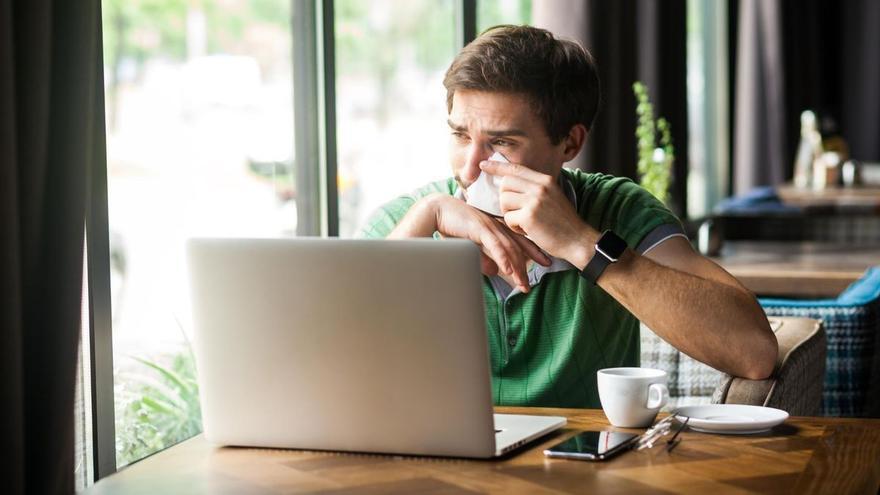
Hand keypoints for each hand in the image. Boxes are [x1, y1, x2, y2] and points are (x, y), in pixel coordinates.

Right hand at [429, 195, 550, 292]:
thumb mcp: (469, 246)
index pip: (519, 240)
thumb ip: (481, 257)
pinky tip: (508, 271)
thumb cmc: (450, 226)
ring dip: (517, 268)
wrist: (436, 210)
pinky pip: (495, 245)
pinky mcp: (479, 228)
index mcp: (496, 227)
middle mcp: (496, 226)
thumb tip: (492, 271)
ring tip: (523, 284)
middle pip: (517, 247)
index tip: (546, 262)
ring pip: (509, 249)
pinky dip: (503, 258)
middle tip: (532, 284)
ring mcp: (489, 226)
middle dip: (528, 267)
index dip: (534, 252)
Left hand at [480, 160, 597, 263]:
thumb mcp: (552, 197)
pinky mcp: (529, 216)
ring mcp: (534, 200)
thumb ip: (534, 189)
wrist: (578, 240)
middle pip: (505, 184)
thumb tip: (509, 184)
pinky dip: (514, 227)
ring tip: (523, 222)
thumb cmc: (563, 223)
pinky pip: (508, 218)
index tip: (483, 164)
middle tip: (515, 211)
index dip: (497, 166)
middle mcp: (540, 187)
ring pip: (504, 201)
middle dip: (504, 198)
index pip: (516, 168)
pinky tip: (527, 230)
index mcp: (545, 180)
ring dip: (509, 214)